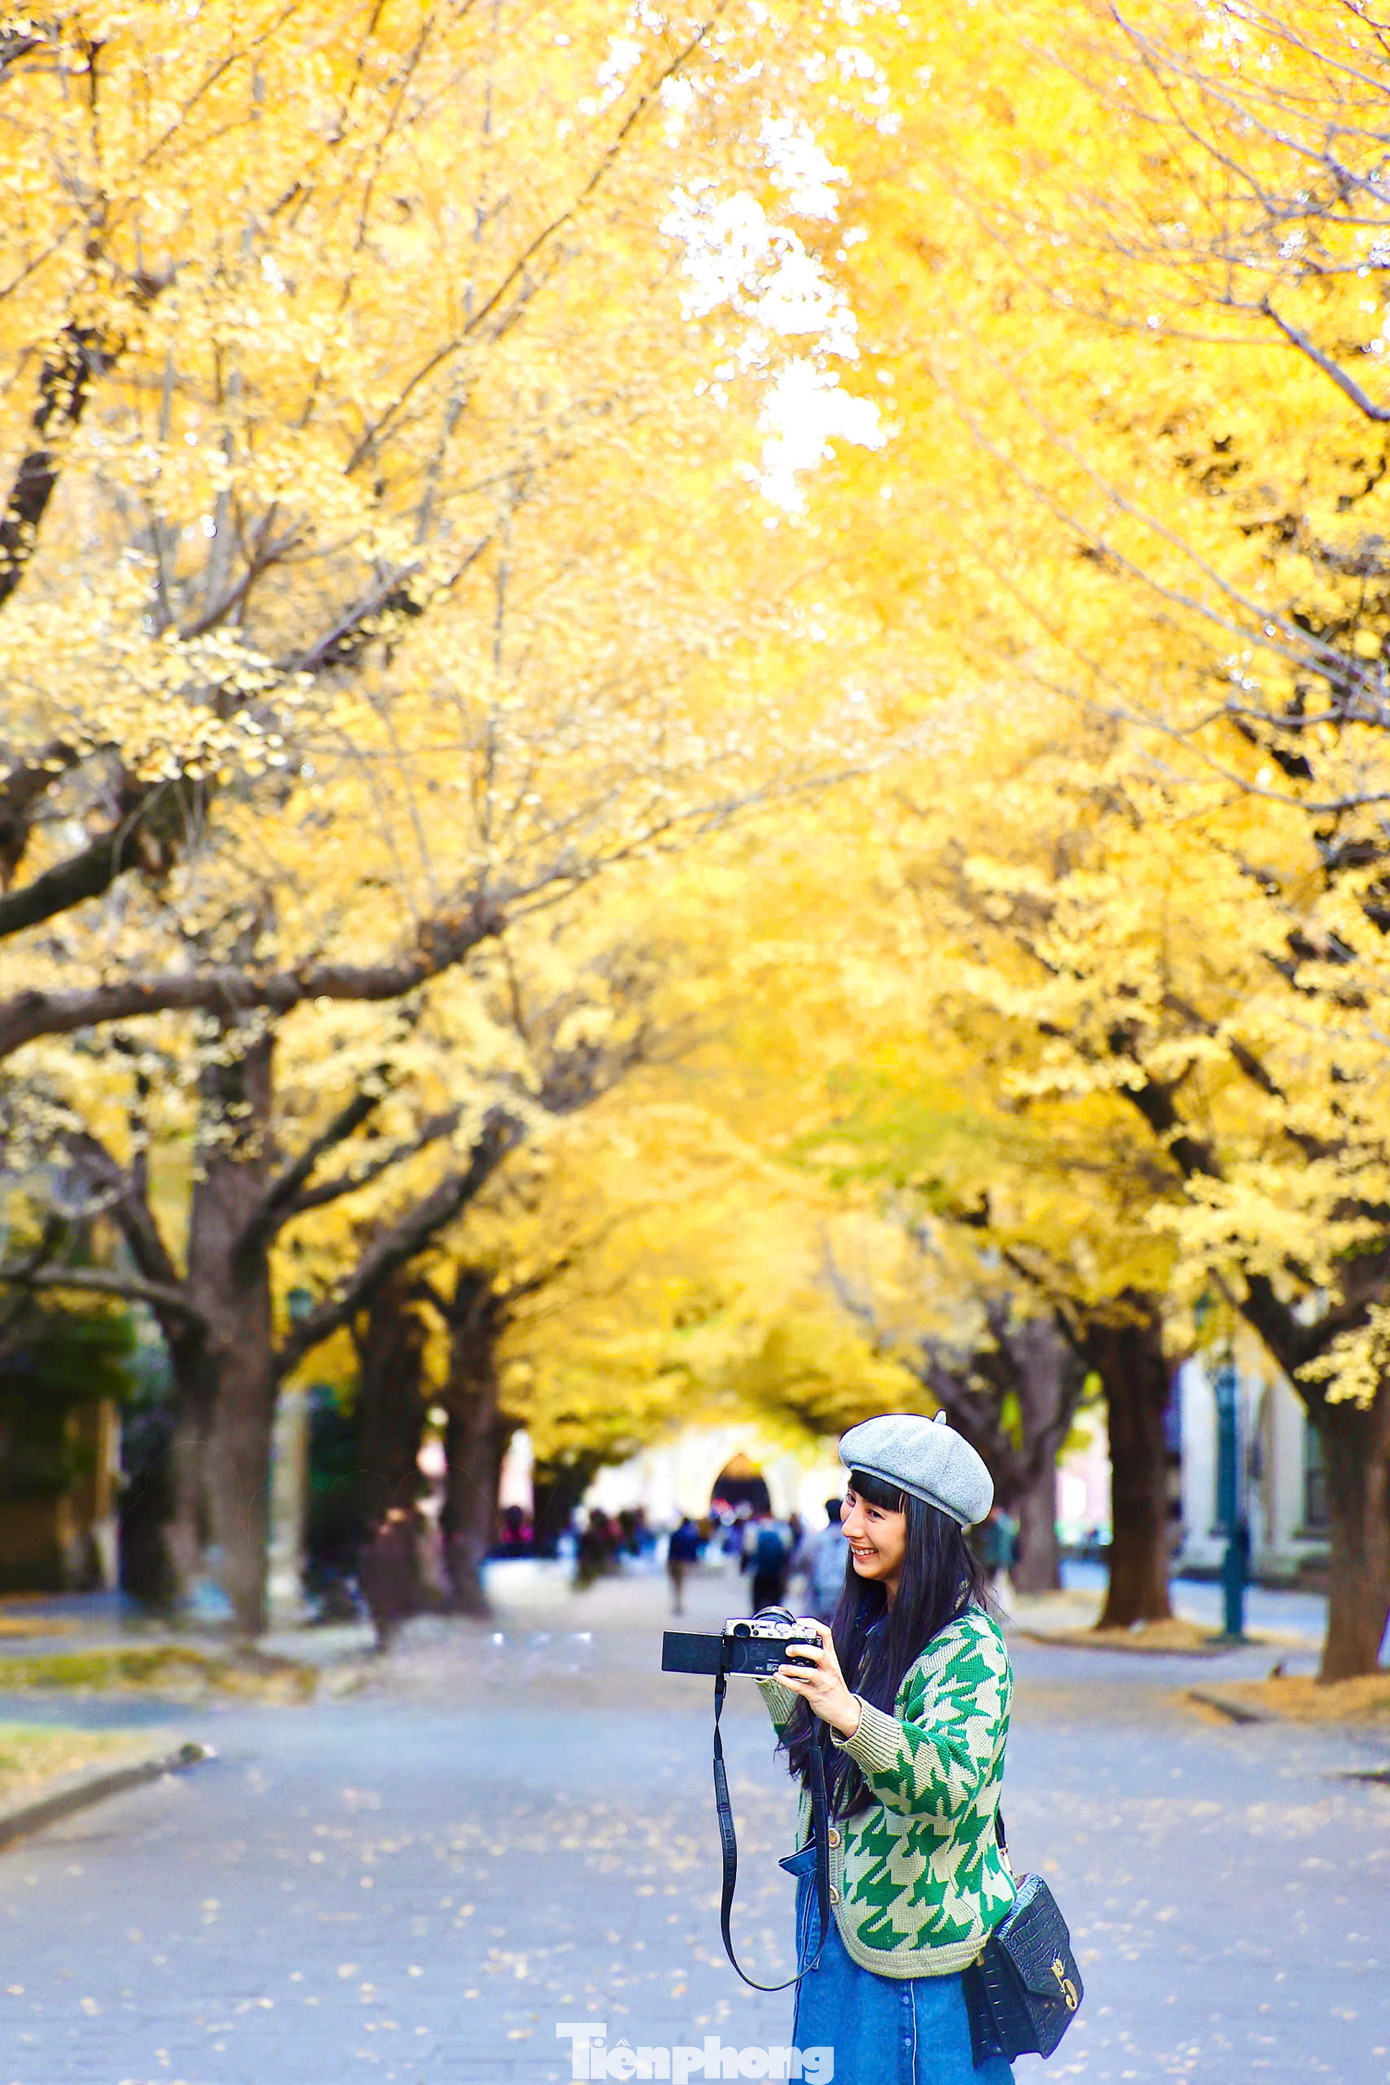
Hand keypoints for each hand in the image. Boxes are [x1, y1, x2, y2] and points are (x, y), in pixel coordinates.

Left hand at [775, 1621, 860, 1737]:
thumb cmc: (833, 1686)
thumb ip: (816, 1657)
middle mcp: (829, 1668)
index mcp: (831, 1657)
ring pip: (810, 1673)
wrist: (845, 1710)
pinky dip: (787, 1682)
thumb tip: (793, 1647)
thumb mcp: (829, 1667)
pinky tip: (779, 1677)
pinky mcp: (816, 1695)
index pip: (826, 1635)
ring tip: (780, 1667)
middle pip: (819, 1653)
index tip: (800, 1622)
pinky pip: (800, 1688)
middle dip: (802, 1649)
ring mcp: (824, 1682)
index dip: (813, 1625)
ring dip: (793, 1669)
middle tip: (788, 1649)